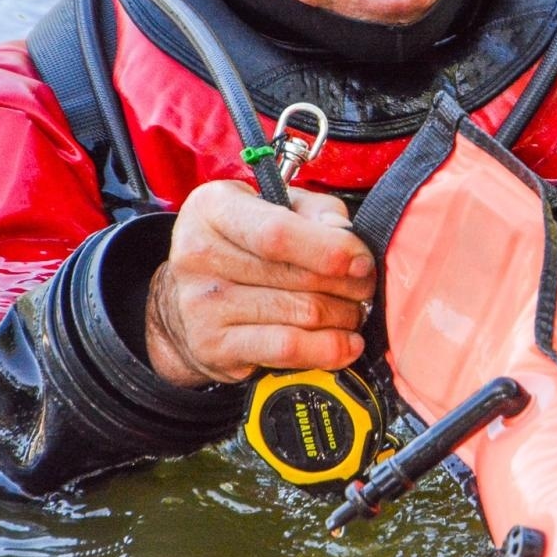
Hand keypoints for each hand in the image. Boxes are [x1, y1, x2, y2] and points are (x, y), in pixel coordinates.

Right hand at [144, 181, 375, 388]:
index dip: (330, 249)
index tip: (361, 261)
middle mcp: (198, 254)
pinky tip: (347, 343)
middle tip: (366, 288)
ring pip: (300, 314)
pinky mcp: (213, 346)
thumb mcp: (279, 207)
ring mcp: (201, 304)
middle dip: (348, 285)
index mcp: (213, 208)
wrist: (189, 298)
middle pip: (296, 276)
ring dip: (343, 317)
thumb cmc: (248, 243)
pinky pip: (287, 349)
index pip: (278, 232)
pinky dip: (328, 349)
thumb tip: (347, 237)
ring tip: (355, 311)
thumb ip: (317, 212)